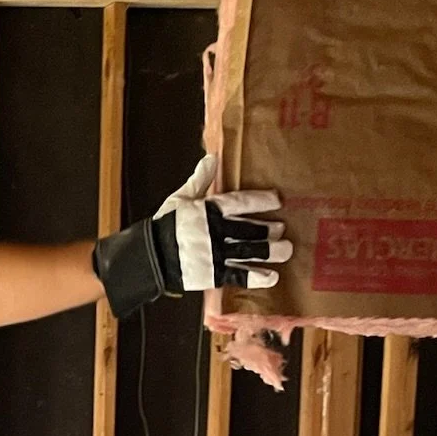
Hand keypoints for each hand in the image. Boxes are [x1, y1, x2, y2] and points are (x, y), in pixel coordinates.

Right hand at [156, 154, 290, 291]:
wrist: (150, 257)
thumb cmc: (165, 226)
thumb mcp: (180, 199)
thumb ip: (199, 181)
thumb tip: (211, 158)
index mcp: (209, 210)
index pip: (240, 202)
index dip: (261, 200)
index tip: (277, 200)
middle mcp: (216, 231)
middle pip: (249, 229)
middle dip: (268, 229)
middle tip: (281, 229)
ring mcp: (215, 254)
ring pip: (249, 251)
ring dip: (270, 251)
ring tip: (286, 250)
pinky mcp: (212, 274)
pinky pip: (239, 275)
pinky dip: (256, 277)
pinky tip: (272, 277)